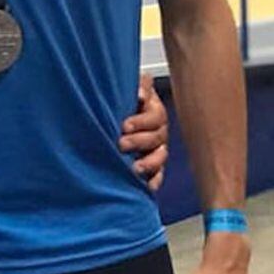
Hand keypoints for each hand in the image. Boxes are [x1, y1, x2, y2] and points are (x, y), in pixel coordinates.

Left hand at [120, 73, 169, 191]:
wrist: (114, 121)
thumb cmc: (123, 104)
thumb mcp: (129, 90)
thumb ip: (138, 87)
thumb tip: (141, 92)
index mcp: (154, 112)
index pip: (154, 117)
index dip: (141, 121)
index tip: (125, 125)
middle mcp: (158, 132)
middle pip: (157, 138)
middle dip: (139, 141)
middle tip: (122, 144)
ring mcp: (157, 150)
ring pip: (160, 157)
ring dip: (149, 163)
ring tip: (135, 168)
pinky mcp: (153, 167)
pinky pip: (158, 175)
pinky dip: (154, 181)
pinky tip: (148, 186)